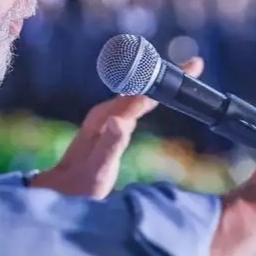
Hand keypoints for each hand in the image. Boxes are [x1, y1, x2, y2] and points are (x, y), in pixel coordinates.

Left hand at [30, 57, 204, 198]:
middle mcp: (106, 113)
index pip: (141, 93)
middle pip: (141, 86)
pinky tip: (158, 95)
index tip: (188, 68)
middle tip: (195, 65)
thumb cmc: (80, 186)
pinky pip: (134, 103)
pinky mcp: (110, 124)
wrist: (60, 190)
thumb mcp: (97, 169)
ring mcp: (107, 117)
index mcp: (106, 118)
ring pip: (138, 92)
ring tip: (184, 73)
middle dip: (167, 74)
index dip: (165, 80)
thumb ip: (109, 145)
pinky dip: (151, 94)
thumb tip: (121, 120)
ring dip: (160, 81)